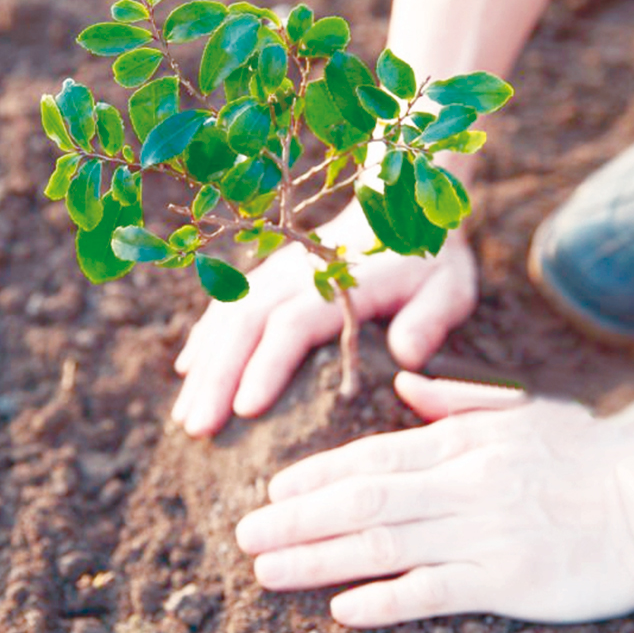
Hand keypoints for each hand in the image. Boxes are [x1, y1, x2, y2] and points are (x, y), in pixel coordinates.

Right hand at [171, 202, 477, 436]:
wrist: (400, 204)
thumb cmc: (427, 260)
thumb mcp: (449, 287)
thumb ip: (430, 320)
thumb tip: (407, 357)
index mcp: (339, 281)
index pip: (292, 325)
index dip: (266, 366)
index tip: (244, 410)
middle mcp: (296, 275)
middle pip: (244, 325)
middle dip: (217, 378)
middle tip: (196, 428)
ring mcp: (274, 273)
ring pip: (227, 317)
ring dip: (204, 367)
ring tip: (184, 416)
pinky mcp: (264, 276)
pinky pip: (224, 305)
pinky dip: (204, 338)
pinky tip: (188, 372)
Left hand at [235, 374, 633, 626]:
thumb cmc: (584, 454)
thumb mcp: (520, 412)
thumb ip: (454, 404)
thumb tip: (405, 385)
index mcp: (459, 442)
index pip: (369, 458)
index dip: (315, 477)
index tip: (271, 492)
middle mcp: (461, 484)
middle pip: (361, 502)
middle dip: (296, 520)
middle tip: (244, 535)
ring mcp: (483, 532)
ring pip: (383, 546)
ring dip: (318, 559)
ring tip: (268, 569)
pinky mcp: (508, 579)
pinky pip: (434, 590)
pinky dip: (384, 599)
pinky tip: (342, 607)